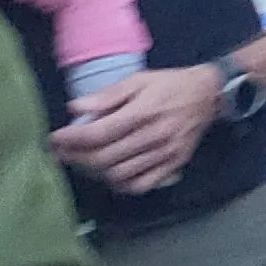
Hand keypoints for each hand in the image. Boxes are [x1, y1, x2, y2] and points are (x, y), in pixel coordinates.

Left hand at [50, 63, 217, 192]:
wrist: (210, 95)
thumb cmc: (170, 85)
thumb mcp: (139, 80)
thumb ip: (107, 95)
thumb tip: (75, 108)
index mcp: (144, 112)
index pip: (98, 133)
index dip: (71, 139)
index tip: (55, 138)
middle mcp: (154, 136)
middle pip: (104, 158)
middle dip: (76, 157)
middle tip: (62, 152)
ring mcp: (165, 154)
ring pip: (119, 174)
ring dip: (94, 172)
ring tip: (84, 162)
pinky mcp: (174, 165)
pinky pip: (140, 185)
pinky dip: (120, 184)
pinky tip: (111, 174)